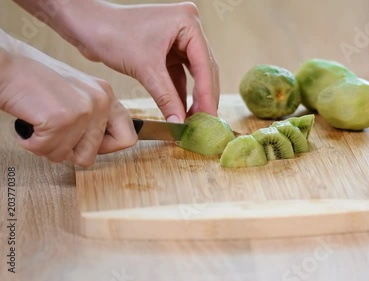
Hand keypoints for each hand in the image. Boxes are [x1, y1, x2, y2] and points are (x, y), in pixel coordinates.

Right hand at [0, 40, 136, 166]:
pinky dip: (32, 143)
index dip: (106, 149)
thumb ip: (93, 117)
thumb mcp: (76, 93)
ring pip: (68, 157)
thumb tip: (99, 147)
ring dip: (47, 146)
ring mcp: (83, 111)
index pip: (128, 138)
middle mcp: (100, 102)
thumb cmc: (33, 80)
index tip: (86, 144)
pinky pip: (48, 151)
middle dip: (66, 150)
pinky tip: (29, 123)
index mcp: (106, 95)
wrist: (6, 66)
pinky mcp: (62, 120)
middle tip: (51, 131)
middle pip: (91, 155)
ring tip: (39, 123)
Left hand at [61, 1, 219, 121]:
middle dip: (203, 96)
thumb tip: (180, 121)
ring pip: (193, 73)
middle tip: (205, 121)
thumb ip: (166, 96)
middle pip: (204, 68)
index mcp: (187, 22)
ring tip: (194, 119)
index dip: (207, 93)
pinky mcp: (167, 48)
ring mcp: (178, 37)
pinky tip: (181, 109)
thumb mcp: (145, 68)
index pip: (204, 63)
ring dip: (192, 96)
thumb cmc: (111, 33)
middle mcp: (187, 26)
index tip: (209, 116)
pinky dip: (179, 91)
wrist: (86, 26)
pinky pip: (179, 73)